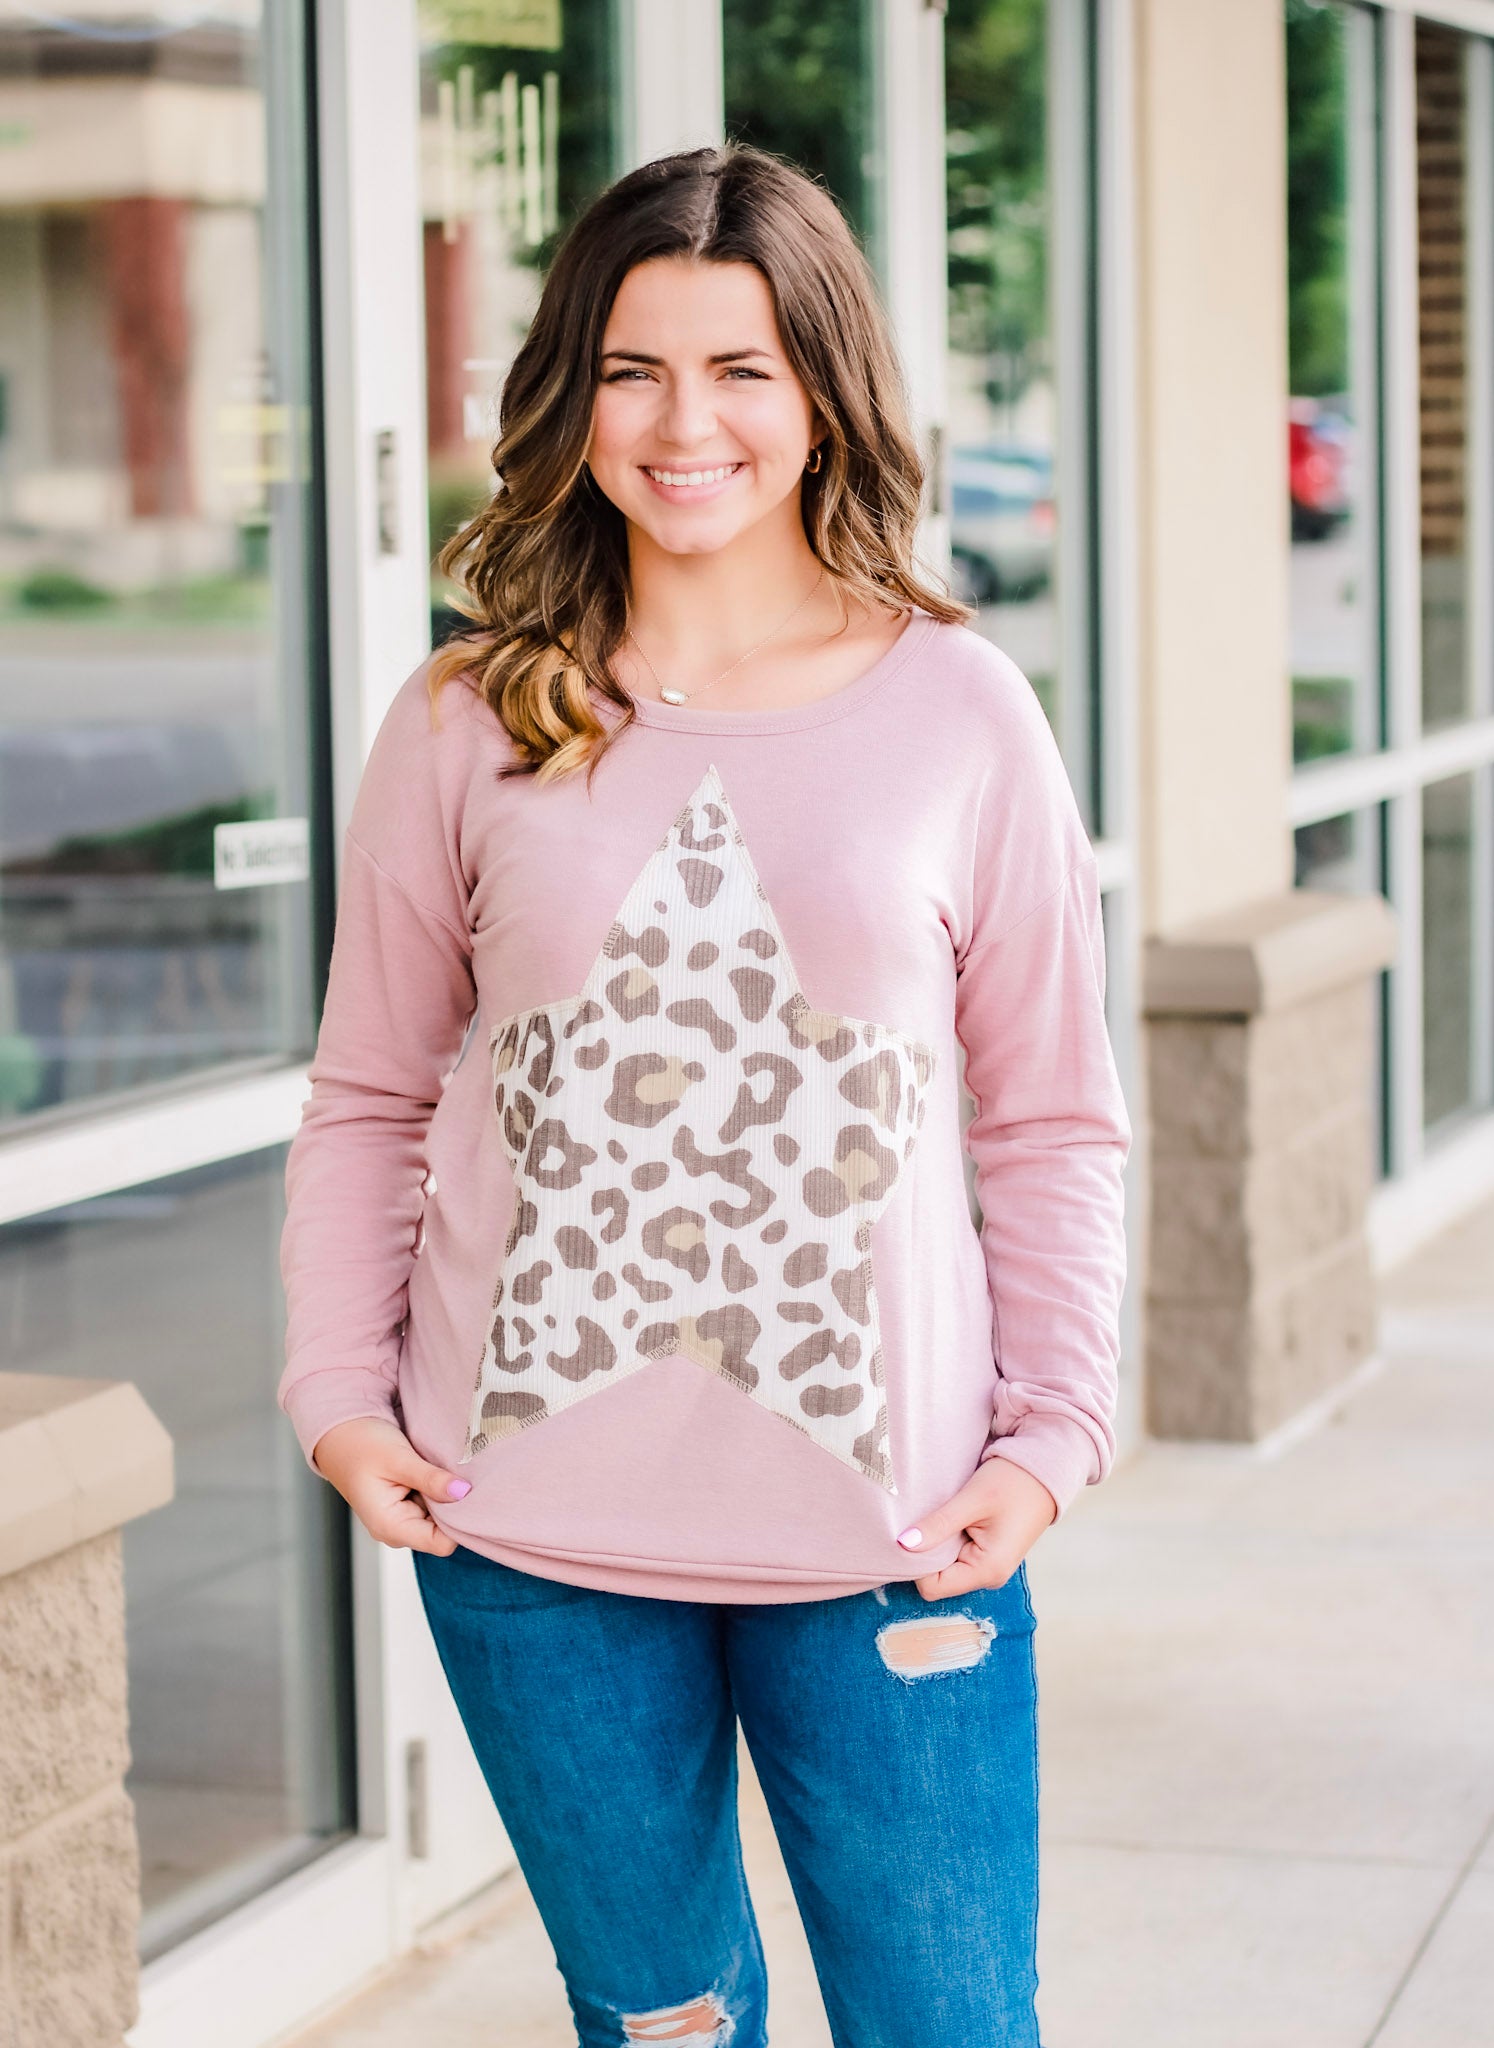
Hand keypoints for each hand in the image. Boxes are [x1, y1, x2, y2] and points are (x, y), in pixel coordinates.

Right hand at [311, 1416, 468, 1556]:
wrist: (341, 1433)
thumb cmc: (361, 1445)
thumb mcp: (399, 1459)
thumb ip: (430, 1479)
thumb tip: (463, 1492)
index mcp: (390, 1527)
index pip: (441, 1543)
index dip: (460, 1522)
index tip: (470, 1494)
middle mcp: (396, 1531)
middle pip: (443, 1533)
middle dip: (454, 1508)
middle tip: (462, 1478)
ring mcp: (401, 1520)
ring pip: (440, 1519)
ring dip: (446, 1498)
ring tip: (446, 1471)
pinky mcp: (405, 1507)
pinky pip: (433, 1506)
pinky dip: (439, 1491)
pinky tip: (438, 1473)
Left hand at [896, 1457, 1057, 1600]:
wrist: (1045, 1470)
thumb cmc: (1013, 1482)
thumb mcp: (971, 1500)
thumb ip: (938, 1526)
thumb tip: (903, 1544)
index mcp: (988, 1570)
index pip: (933, 1586)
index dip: (916, 1564)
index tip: (911, 1533)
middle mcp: (989, 1576)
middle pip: (938, 1579)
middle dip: (925, 1552)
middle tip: (922, 1520)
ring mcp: (989, 1566)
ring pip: (946, 1566)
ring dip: (937, 1543)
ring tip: (938, 1514)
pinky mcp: (988, 1553)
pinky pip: (957, 1555)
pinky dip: (947, 1538)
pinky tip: (949, 1517)